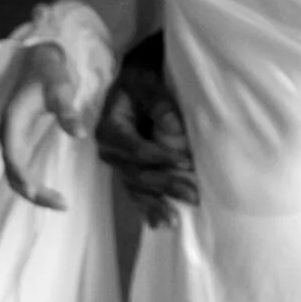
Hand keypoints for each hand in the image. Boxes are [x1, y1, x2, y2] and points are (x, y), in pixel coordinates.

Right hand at [0, 40, 89, 210]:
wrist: (39, 62)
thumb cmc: (50, 73)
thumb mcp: (61, 87)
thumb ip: (67, 110)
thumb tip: (79, 134)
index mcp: (12, 121)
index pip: (13, 156)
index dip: (23, 176)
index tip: (38, 193)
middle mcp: (7, 134)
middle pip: (12, 173)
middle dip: (34, 192)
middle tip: (62, 204)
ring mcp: (11, 140)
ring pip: (15, 175)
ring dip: (34, 192)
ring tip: (61, 203)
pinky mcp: (19, 143)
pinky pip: (21, 170)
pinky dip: (33, 185)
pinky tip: (52, 193)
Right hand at [94, 59, 196, 228]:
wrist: (134, 79)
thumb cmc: (140, 77)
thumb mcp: (146, 80)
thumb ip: (158, 101)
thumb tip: (173, 127)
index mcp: (109, 128)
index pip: (135, 149)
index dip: (159, 157)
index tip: (184, 161)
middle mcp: (109, 150)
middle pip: (137, 173)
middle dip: (164, 185)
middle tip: (192, 194)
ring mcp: (118, 164)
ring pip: (136, 188)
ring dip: (156, 204)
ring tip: (174, 220)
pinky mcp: (127, 171)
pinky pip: (136, 193)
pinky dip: (147, 208)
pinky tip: (159, 224)